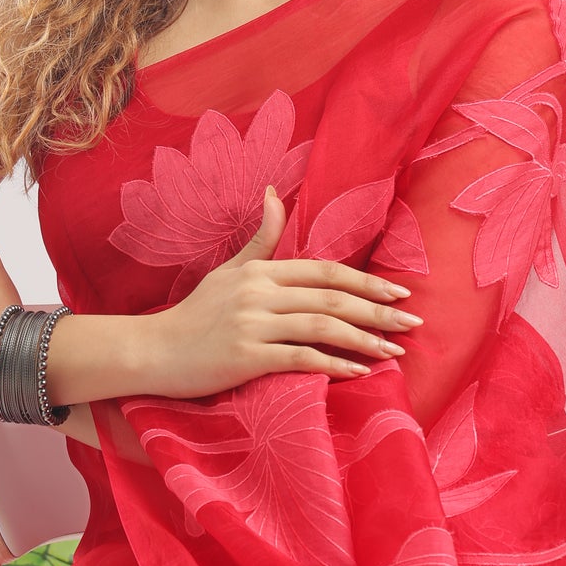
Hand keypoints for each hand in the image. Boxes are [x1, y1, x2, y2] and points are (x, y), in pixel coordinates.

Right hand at [142, 186, 423, 398]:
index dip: (366, 280)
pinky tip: (359, 372)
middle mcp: (260, 293)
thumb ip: (259, 239)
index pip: (325, 270)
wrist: (152, 351)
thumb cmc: (194, 315)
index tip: (400, 291)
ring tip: (394, 351)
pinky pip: (300, 358)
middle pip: (332, 297)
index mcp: (261, 271)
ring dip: (364, 339)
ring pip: (322, 326)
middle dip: (378, 310)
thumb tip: (275, 194)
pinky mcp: (246, 356)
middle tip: (414, 322)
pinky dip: (334, 364)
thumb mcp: (227, 271)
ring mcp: (253, 324)